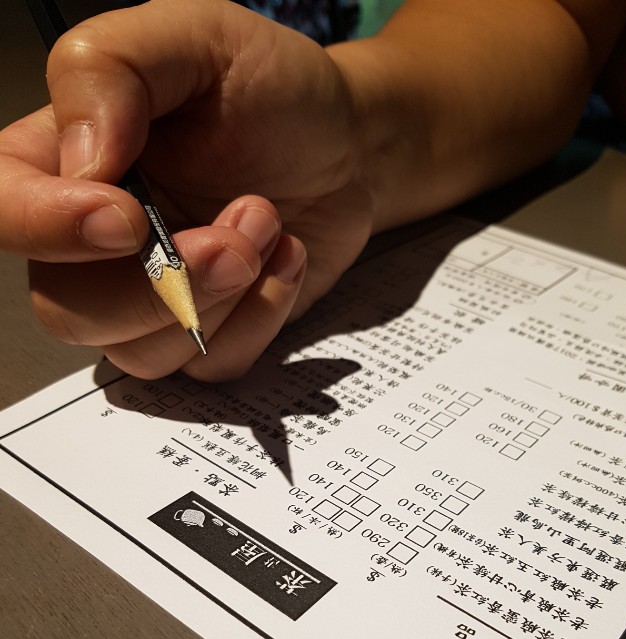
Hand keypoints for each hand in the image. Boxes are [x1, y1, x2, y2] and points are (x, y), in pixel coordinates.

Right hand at [0, 0, 372, 379]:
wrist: (346, 146)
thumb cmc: (268, 89)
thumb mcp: (193, 39)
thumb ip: (112, 71)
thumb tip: (81, 159)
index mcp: (63, 164)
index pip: (7, 213)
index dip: (49, 229)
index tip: (127, 219)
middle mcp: (92, 245)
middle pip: (70, 313)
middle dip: (159, 288)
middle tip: (236, 234)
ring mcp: (150, 299)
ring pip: (143, 354)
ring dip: (219, 299)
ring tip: (268, 224)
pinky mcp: (207, 331)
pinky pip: (211, 366)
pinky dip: (261, 317)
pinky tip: (286, 258)